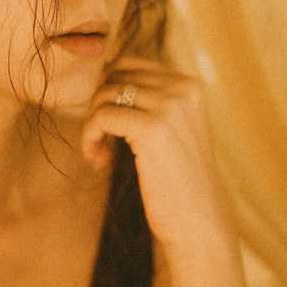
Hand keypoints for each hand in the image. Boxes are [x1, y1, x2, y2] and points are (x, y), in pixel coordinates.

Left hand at [81, 56, 237, 262]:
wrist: (197, 222)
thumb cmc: (178, 181)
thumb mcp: (172, 129)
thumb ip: (149, 100)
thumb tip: (103, 73)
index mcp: (189, 85)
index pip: (128, 63)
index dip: (107, 92)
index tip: (109, 125)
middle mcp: (182, 89)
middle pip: (112, 77)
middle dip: (98, 107)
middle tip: (100, 143)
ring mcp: (169, 107)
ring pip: (103, 95)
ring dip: (92, 126)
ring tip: (100, 155)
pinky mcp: (152, 129)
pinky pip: (100, 117)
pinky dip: (90, 138)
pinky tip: (99, 161)